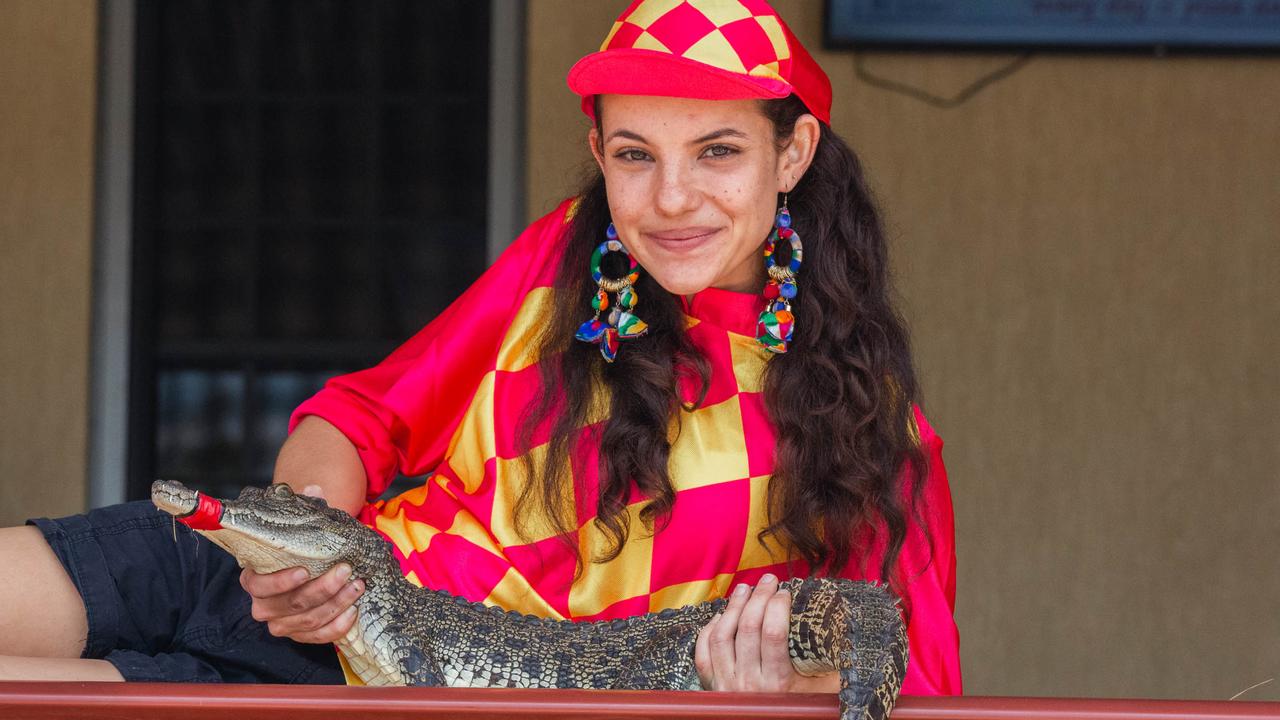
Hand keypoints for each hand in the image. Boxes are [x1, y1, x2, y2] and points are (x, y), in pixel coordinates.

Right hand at [239, 485, 364, 643]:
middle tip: (346, 571)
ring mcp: (281, 623)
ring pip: (307, 622)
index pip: (258, 585)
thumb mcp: (304, 524)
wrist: (313, 563)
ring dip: (335, 605)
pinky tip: (353, 612)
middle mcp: (263, 605)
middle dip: (322, 589)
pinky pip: (318, 638)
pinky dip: (336, 627)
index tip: (305, 571)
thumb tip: (314, 487)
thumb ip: (307, 506)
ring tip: (357, 585)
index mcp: (254, 576)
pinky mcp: (300, 635)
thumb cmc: (304, 545)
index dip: (280, 582)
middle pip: (290, 605)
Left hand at [695, 574, 838, 692]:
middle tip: (768, 580)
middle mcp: (749, 683)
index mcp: (778, 683)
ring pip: (722, 635)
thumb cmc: (800, 712)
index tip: (785, 592)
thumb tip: (850, 640)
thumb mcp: (822, 694)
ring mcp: (726, 684)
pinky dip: (709, 629)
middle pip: (748, 628)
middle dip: (758, 597)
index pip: (773, 634)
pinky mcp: (711, 685)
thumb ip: (833, 670)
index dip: (777, 607)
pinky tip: (721, 615)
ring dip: (733, 607)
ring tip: (744, 589)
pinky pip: (703, 651)